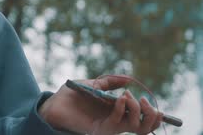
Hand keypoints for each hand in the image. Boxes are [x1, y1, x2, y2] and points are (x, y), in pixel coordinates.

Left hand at [39, 75, 163, 134]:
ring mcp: (109, 126)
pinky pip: (116, 123)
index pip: (142, 119)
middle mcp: (116, 121)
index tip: (149, 100)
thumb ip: (111, 82)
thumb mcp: (95, 84)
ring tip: (127, 96)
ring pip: (135, 128)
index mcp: (118, 111)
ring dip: (137, 110)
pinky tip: (120, 99)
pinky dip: (121, 110)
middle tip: (143, 100)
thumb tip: (129, 79)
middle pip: (144, 127)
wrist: (54, 102)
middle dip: (150, 114)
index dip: (153, 114)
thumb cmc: (73, 94)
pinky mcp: (100, 129)